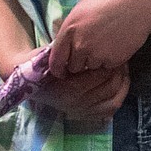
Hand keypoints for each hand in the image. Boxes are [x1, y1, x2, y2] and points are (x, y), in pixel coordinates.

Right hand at [0, 45, 128, 121]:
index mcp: (67, 90)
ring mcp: (80, 113)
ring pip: (114, 101)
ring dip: (123, 83)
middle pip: (110, 88)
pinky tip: (121, 83)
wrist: (27, 83)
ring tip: (123, 69)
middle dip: (119, 71)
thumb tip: (92, 34)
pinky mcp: (85, 116)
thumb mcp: (53, 53)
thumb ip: (69, 49)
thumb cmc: (41, 63)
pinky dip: (119, 97)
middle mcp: (75, 105)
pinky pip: (109, 110)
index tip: (113, 50)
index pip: (99, 76)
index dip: (109, 62)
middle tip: (121, 58)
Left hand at [49, 0, 150, 76]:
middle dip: (81, 62)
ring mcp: (97, 54)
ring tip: (109, 42)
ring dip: (97, 60)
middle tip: (93, 48)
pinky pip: (108, 66)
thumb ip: (73, 24)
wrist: (140, 2)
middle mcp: (80, 45)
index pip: (55, 60)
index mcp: (70, 29)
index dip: (58, 67)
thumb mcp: (85, 4)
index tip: (63, 69)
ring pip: (91, 67)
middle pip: (73, 67)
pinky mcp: (113, 60)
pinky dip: (112, 58)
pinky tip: (118, 43)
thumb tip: (68, 38)